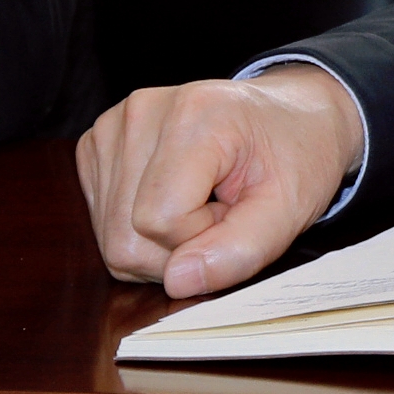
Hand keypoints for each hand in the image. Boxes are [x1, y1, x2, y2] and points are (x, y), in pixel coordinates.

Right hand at [77, 67, 364, 298]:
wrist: (292, 113)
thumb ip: (241, 249)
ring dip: (162, 241)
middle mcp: (141, 111)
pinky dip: (142, 228)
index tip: (240, 208)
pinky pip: (105, 222)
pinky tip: (177, 196)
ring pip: (112, 237)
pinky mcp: (96, 146)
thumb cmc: (297, 154)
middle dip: (181, 246)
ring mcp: (113, 127)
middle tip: (225, 210)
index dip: (205, 235)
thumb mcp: (292, 206)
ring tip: (205, 201)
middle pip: (126, 236)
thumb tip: (177, 281)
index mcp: (195, 113)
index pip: (160, 220)